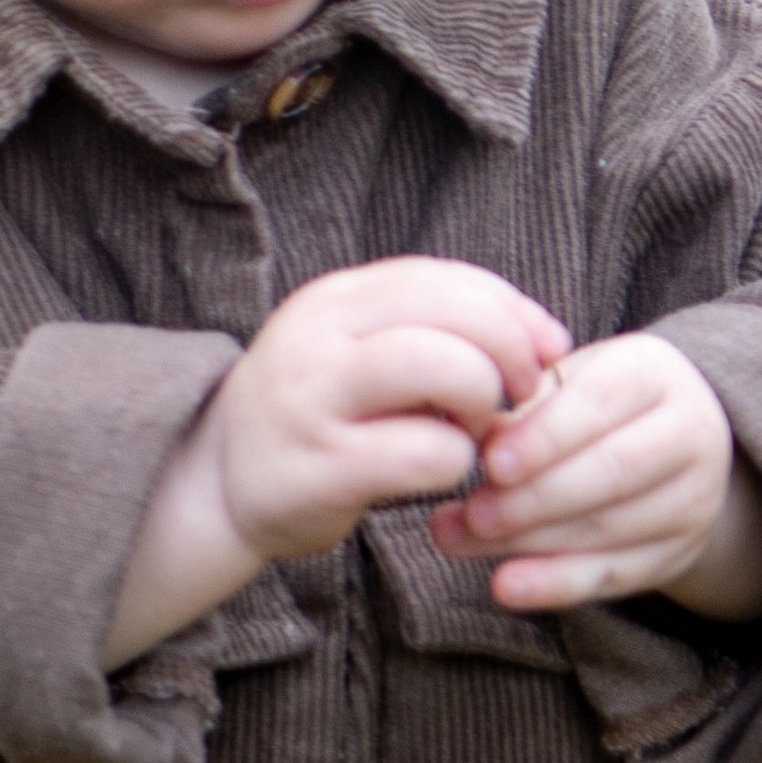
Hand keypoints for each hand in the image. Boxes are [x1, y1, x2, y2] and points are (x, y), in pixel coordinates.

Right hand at [106, 259, 570, 664]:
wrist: (216, 485)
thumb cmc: (314, 417)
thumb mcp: (357, 350)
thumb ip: (432, 329)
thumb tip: (545, 338)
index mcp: (334, 299)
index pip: (444, 277)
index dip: (512, 310)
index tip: (542, 350)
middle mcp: (319, 337)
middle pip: (453, 311)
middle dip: (510, 353)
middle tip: (517, 396)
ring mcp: (314, 402)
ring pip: (444, 367)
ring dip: (484, 402)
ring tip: (473, 431)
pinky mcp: (322, 470)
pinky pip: (429, 453)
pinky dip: (456, 462)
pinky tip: (439, 471)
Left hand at [429, 332, 761, 619]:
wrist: (665, 447)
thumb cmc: (590, 406)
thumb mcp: (564, 382)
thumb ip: (522, 401)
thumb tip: (469, 432)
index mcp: (654, 372)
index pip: (600, 402)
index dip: (543, 437)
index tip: (489, 463)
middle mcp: (691, 430)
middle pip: (612, 471)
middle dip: (532, 497)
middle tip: (470, 514)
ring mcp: (694, 496)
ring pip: (611, 527)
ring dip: (530, 542)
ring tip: (461, 542)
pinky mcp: (679, 550)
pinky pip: (616, 574)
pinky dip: (556, 584)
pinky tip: (505, 587)